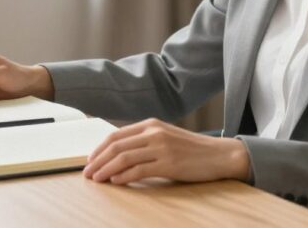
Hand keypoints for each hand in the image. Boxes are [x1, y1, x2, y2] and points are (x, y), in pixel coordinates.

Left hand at [82, 118, 250, 184]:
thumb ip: (144, 141)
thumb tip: (119, 153)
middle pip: (116, 146)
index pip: (116, 135)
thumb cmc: (192, 149)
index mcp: (150, 124)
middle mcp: (154, 133)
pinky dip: (123, 177)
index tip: (90, 161)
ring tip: (97, 180)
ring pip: (124, 158)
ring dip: (106, 170)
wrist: (219, 155)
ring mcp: (161, 147)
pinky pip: (139, 170)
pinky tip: (116, 182)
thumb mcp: (166, 137)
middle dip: (98, 160)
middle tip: (87, 173)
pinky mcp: (169, 163)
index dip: (99, 149)